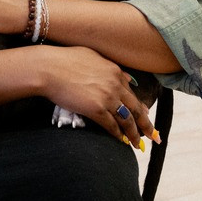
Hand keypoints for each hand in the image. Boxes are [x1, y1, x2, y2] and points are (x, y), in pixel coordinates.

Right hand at [31, 45, 157, 147]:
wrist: (48, 68)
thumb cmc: (64, 60)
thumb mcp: (92, 56)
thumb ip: (110, 67)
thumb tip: (126, 77)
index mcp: (115, 71)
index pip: (132, 92)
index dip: (140, 106)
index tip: (145, 114)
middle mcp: (115, 84)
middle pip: (136, 108)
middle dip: (146, 124)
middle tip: (153, 135)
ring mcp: (107, 97)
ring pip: (127, 120)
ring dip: (134, 134)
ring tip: (138, 144)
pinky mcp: (96, 109)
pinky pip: (112, 126)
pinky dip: (118, 135)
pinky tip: (122, 141)